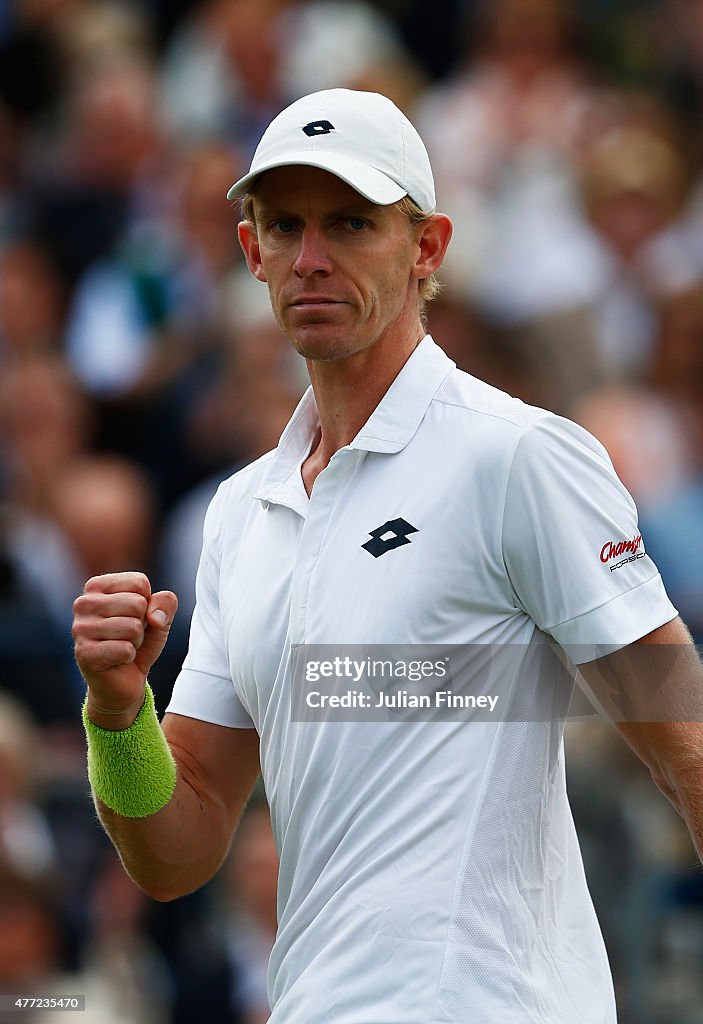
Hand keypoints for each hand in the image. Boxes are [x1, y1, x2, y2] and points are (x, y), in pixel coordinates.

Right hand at [73, 572, 177, 727]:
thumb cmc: (137, 641)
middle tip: (129, 636)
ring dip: (136, 641)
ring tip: (123, 646)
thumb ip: (166, 603)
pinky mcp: (83, 653)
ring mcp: (80, 628)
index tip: (134, 616)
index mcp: (97, 586)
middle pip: (137, 603)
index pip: (139, 582)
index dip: (148, 603)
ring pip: (133, 627)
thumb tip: (154, 617)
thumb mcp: (159, 617)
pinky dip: (129, 656)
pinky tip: (117, 659)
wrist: (123, 680)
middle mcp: (83, 603)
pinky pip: (125, 649)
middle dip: (142, 624)